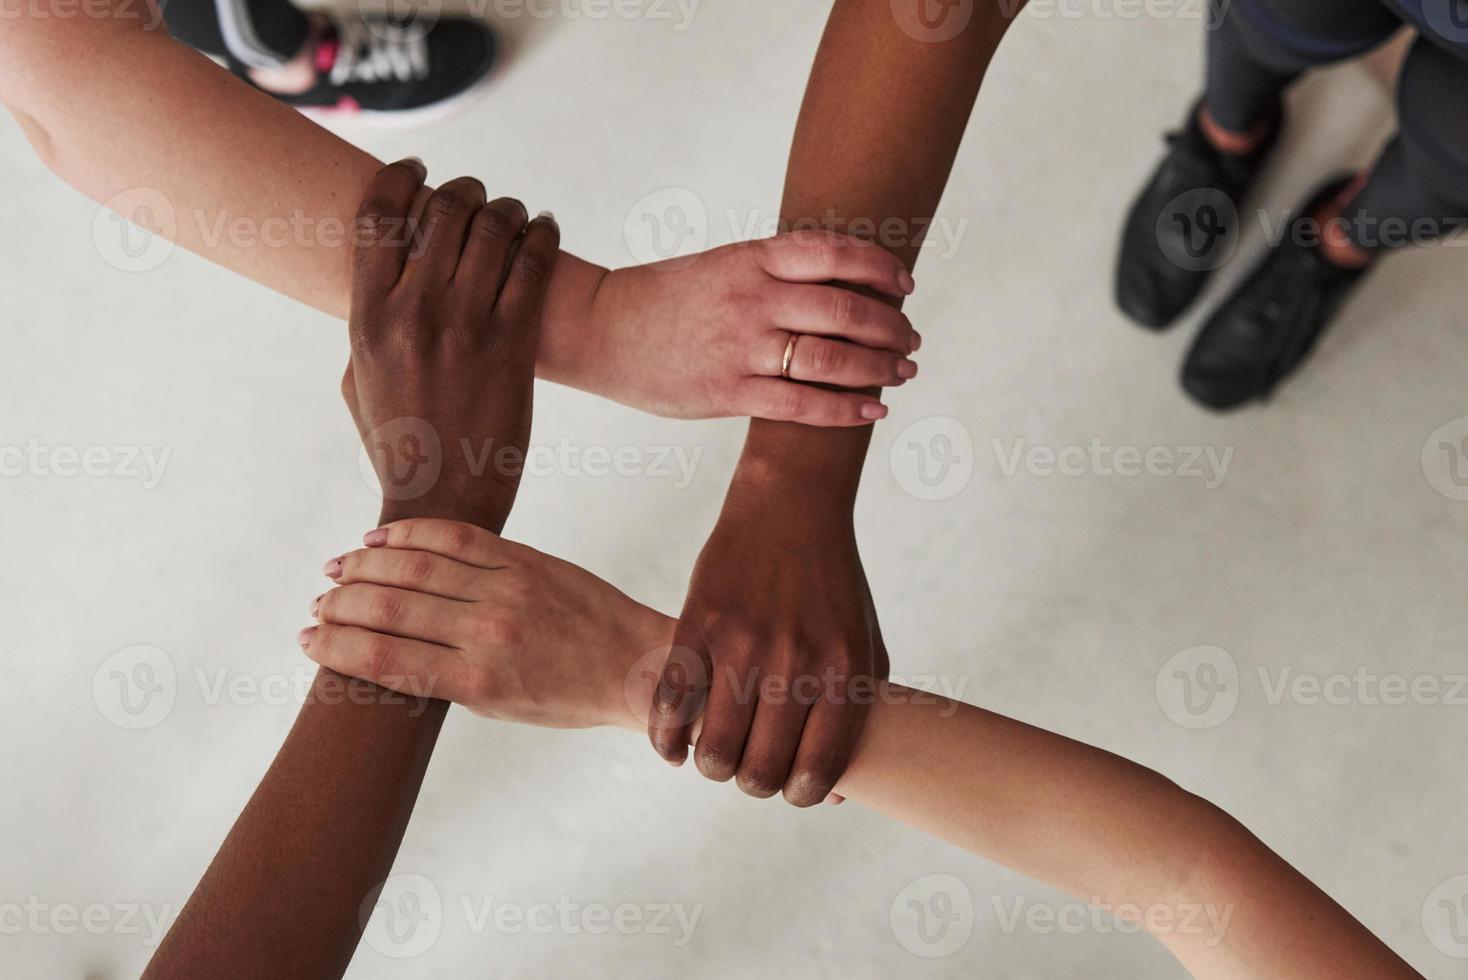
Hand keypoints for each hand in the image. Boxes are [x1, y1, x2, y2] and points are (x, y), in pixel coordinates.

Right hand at [301, 519, 673, 729]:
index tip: (306, 640)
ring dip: (363, 565)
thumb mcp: (501, 709)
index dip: (335, 648)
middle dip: (340, 604)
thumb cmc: (567, 696)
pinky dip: (409, 535)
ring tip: (335, 569)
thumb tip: (383, 650)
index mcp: (479, 682)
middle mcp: (489, 632)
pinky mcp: (525, 559)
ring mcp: (507, 589)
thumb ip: (445, 679)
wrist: (637, 664)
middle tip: (316, 604)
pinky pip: (456, 538)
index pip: (384, 661)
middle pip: (389, 608)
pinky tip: (379, 539)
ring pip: (415, 567)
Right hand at [344, 159, 559, 531]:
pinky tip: (546, 231)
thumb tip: (378, 278)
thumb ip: (364, 323)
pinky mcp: (514, 342)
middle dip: (466, 192)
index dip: (400, 177)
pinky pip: (534, 261)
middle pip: (444, 209)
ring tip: (517, 216)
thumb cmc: (398, 444)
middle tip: (479, 199)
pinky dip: (544, 234)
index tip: (417, 169)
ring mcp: (466, 325)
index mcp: (367, 317)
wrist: (445, 501)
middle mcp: (414, 312)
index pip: (377, 214)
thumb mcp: (356, 380)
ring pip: (494, 225)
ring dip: (509, 209)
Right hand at [570, 232, 920, 425]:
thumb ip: (774, 274)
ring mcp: (741, 347)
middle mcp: (752, 299)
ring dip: (879, 368)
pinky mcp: (729, 391)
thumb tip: (840, 289)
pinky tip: (872, 410)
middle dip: (891, 327)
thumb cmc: (666, 299)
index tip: (905, 284)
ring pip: (832, 359)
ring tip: (902, 372)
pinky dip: (846, 409)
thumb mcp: (722, 267)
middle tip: (910, 339)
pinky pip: (802, 404)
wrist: (601, 329)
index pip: (835, 253)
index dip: (880, 267)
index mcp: (752, 259)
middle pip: (846, 310)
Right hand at [648, 460, 888, 806]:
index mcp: (841, 672)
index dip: (799, 795)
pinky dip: (665, 739)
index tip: (789, 788)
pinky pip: (670, 705)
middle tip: (746, 767)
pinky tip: (673, 745)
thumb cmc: (832, 587)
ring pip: (712, 749)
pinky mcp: (696, 626)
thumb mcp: (865, 646)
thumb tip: (839, 796)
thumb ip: (860, 717)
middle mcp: (793, 663)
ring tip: (712, 754)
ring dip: (709, 765)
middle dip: (751, 783)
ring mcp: (741, 645)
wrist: (789, 509)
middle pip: (758, 771)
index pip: (816, 771)